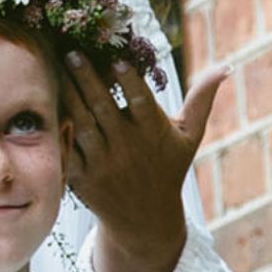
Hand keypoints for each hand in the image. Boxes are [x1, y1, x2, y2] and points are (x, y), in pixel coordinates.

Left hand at [63, 53, 225, 271]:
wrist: (144, 219)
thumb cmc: (168, 168)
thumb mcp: (189, 136)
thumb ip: (201, 100)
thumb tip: (224, 67)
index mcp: (153, 133)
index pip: (141, 101)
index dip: (129, 80)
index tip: (118, 57)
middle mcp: (127, 146)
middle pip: (104, 108)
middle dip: (88, 79)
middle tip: (73, 51)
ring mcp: (102, 162)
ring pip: (82, 124)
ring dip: (68, 96)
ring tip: (56, 68)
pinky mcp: (81, 175)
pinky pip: (66, 148)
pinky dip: (57, 128)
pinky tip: (46, 104)